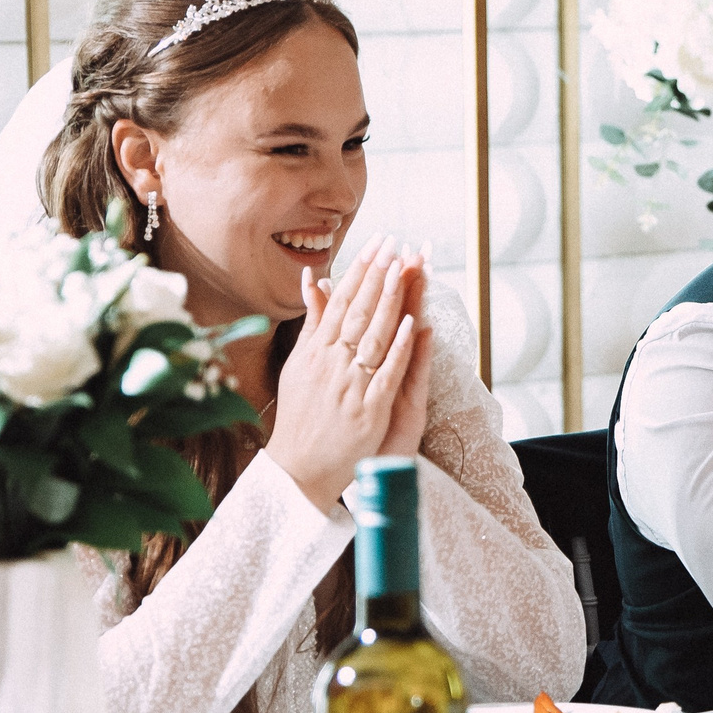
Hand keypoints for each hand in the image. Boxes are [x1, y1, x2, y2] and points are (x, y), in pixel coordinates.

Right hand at [266, 239, 429, 508]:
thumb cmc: (301, 415)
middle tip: (394, 244)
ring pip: (373, 337)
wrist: (298, 468)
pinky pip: (387, 374)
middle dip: (377, 276)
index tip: (377, 243)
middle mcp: (331, 364)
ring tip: (404, 271)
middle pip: (358, 312)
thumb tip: (315, 280)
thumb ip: (312, 323)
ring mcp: (350, 386)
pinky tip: (415, 325)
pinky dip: (400, 349)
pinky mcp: (368, 411)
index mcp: (316, 351)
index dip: (360, 271)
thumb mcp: (299, 364)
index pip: (341, 302)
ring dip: (390, 303)